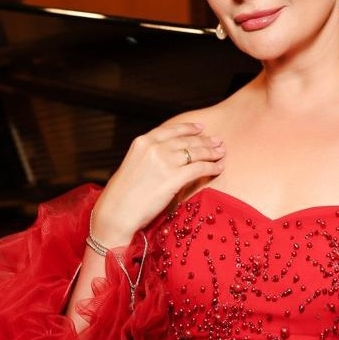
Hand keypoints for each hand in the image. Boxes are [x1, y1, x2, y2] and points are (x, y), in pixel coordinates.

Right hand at [91, 121, 225, 243]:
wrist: (116, 211)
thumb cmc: (123, 195)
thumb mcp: (133, 165)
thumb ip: (149, 156)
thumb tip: (169, 156)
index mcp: (142, 142)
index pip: (171, 130)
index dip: (189, 128)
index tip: (201, 128)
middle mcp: (154, 148)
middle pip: (187, 140)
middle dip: (205, 141)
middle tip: (218, 142)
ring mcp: (164, 162)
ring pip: (196, 152)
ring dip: (212, 152)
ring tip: (221, 153)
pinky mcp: (173, 178)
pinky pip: (199, 168)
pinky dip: (212, 167)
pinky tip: (218, 168)